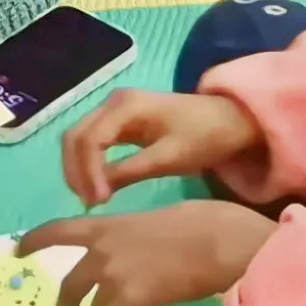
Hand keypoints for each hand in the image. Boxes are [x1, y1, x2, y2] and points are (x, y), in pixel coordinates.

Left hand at [16, 200, 279, 305]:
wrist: (225, 242)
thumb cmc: (209, 224)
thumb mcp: (165, 217)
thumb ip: (142, 234)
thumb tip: (148, 246)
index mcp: (111, 224)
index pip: (61, 230)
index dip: (35, 241)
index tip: (17, 250)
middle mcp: (103, 249)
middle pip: (70, 284)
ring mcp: (113, 276)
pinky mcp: (129, 301)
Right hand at [59, 90, 263, 205]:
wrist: (230, 120)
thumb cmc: (204, 138)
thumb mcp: (169, 158)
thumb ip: (129, 171)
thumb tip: (95, 193)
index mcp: (126, 106)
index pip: (89, 139)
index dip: (87, 172)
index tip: (97, 202)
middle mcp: (113, 102)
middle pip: (75, 136)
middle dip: (76, 171)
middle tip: (89, 203)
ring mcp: (114, 109)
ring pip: (79, 138)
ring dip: (78, 168)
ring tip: (91, 199)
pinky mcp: (120, 120)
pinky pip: (92, 140)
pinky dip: (88, 163)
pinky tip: (97, 186)